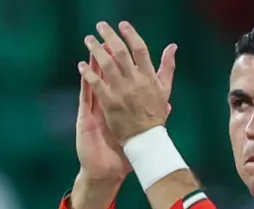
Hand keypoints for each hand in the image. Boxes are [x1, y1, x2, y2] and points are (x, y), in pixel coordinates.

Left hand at [81, 22, 178, 146]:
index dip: (131, 35)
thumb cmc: (155, 115)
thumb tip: (172, 46)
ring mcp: (122, 92)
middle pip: (120, 53)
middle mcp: (135, 82)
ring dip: (96, 51)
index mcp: (149, 77)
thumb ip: (167, 66)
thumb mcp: (165, 89)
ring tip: (88, 40)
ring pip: (107, 66)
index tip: (122, 24)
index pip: (140, 50)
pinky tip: (81, 65)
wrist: (146, 140)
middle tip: (100, 26)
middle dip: (109, 37)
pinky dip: (88, 74)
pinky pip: (97, 85)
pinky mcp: (110, 104)